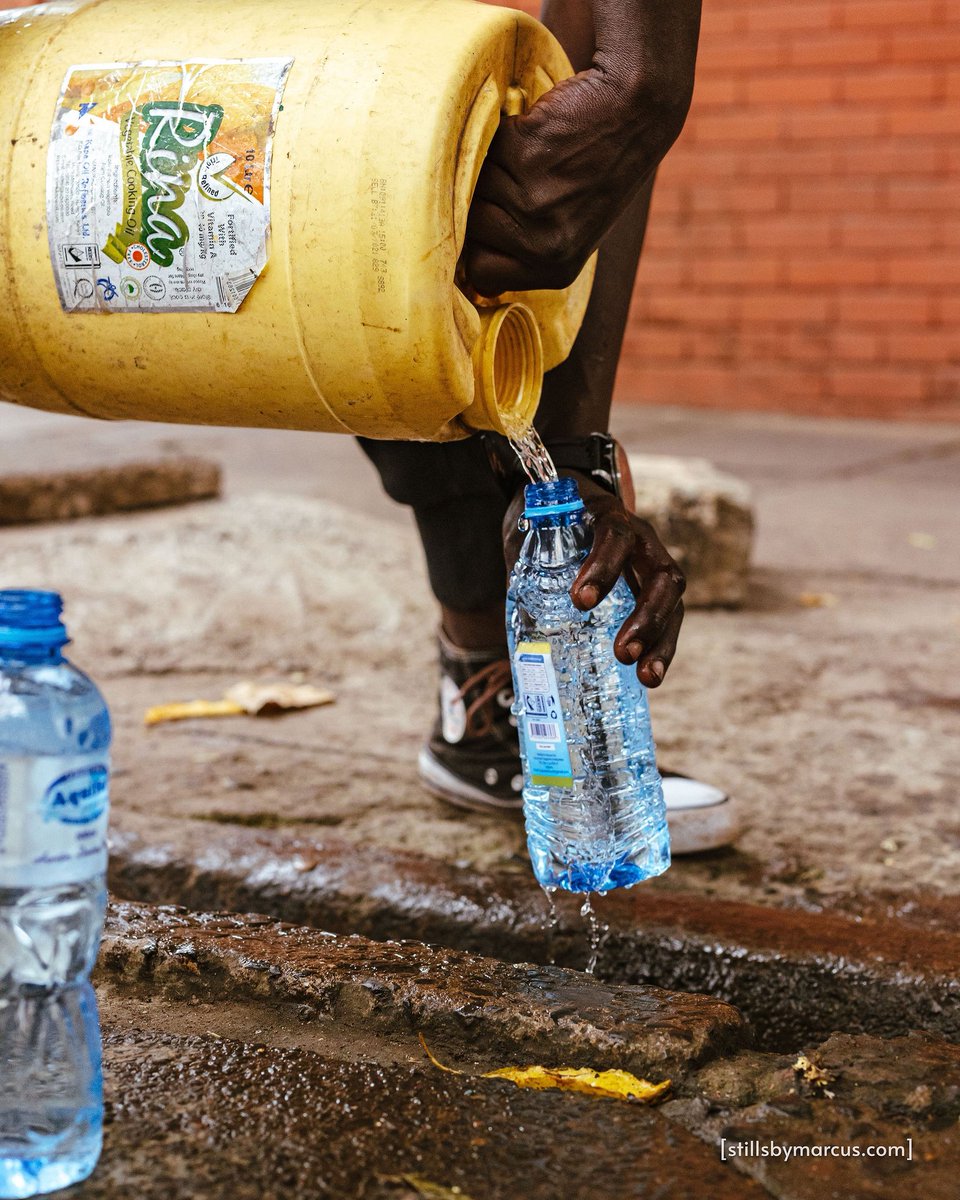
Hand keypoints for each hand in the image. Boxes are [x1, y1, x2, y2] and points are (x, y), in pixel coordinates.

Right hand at [465, 2, 700, 295]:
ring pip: (476, 186)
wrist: (635, 107)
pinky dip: (505, 136)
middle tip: (530, 181)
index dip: (481, 245)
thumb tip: (467, 267)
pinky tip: (540, 135)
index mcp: (556, 269)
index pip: (483, 275)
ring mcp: (535, 202)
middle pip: (472, 228)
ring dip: (497, 165)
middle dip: (488, 199)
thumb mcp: (572, 231)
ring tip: (538, 157)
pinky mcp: (527, 158)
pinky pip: (487, 151)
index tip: (499, 221)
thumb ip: (527, 251)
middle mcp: (544, 245)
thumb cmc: (602, 168)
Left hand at [503, 472, 684, 687]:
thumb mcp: (529, 532)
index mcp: (607, 516)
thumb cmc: (547, 518)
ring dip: (661, 641)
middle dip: (647, 617)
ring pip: (673, 602)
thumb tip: (519, 632)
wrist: (567, 500)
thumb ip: (525, 570)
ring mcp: (651, 565)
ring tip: (647, 676)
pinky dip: (659, 648)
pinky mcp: (652, 589)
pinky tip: (648, 676)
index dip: (603, 567)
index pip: (615, 536)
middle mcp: (640, 540)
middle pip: (661, 576)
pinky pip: (666, 619)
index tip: (580, 601)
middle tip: (623, 653)